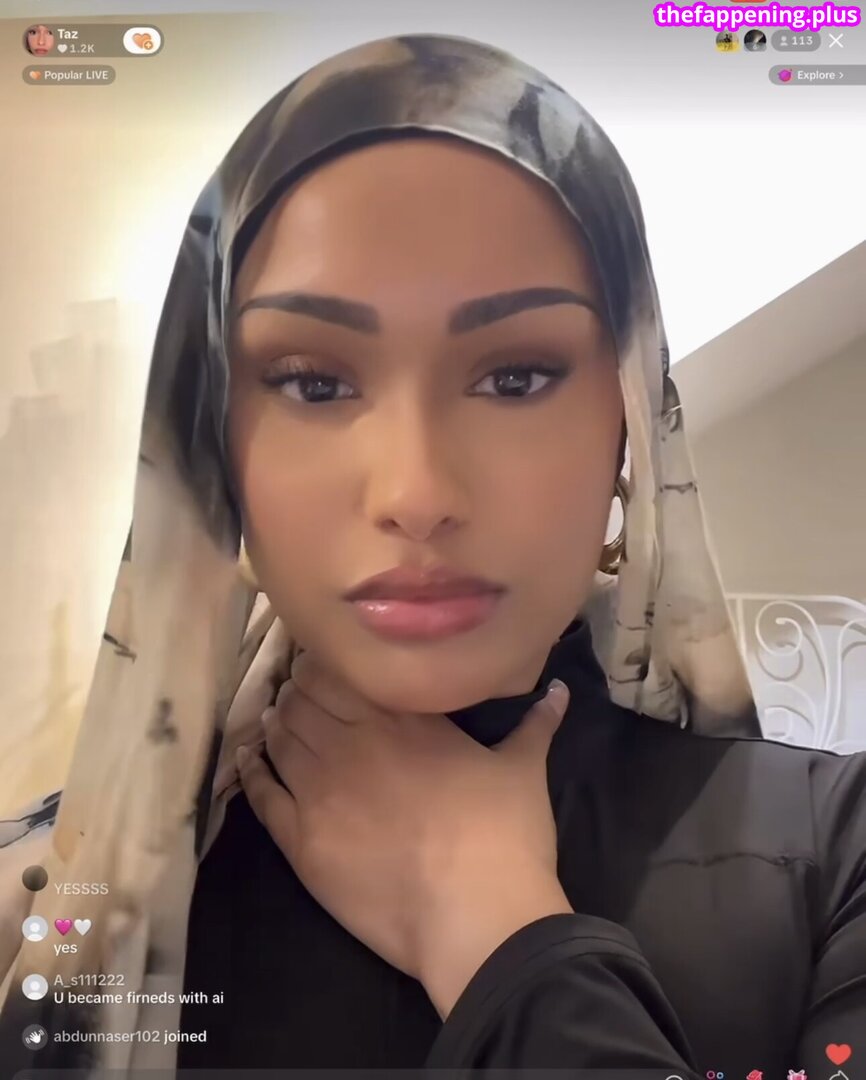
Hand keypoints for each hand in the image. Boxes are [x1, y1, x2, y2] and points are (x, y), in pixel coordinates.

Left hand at [237, 652, 573, 1016]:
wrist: (476, 914)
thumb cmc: (504, 835)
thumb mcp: (524, 768)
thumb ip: (536, 723)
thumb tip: (559, 689)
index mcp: (401, 717)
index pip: (341, 672)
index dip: (327, 665)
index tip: (330, 667)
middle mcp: (352, 742)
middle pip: (302, 699)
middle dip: (298, 691)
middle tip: (303, 694)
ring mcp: (320, 790)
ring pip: (279, 738)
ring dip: (276, 723)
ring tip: (279, 718)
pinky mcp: (301, 840)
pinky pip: (262, 793)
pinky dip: (252, 769)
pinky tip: (249, 756)